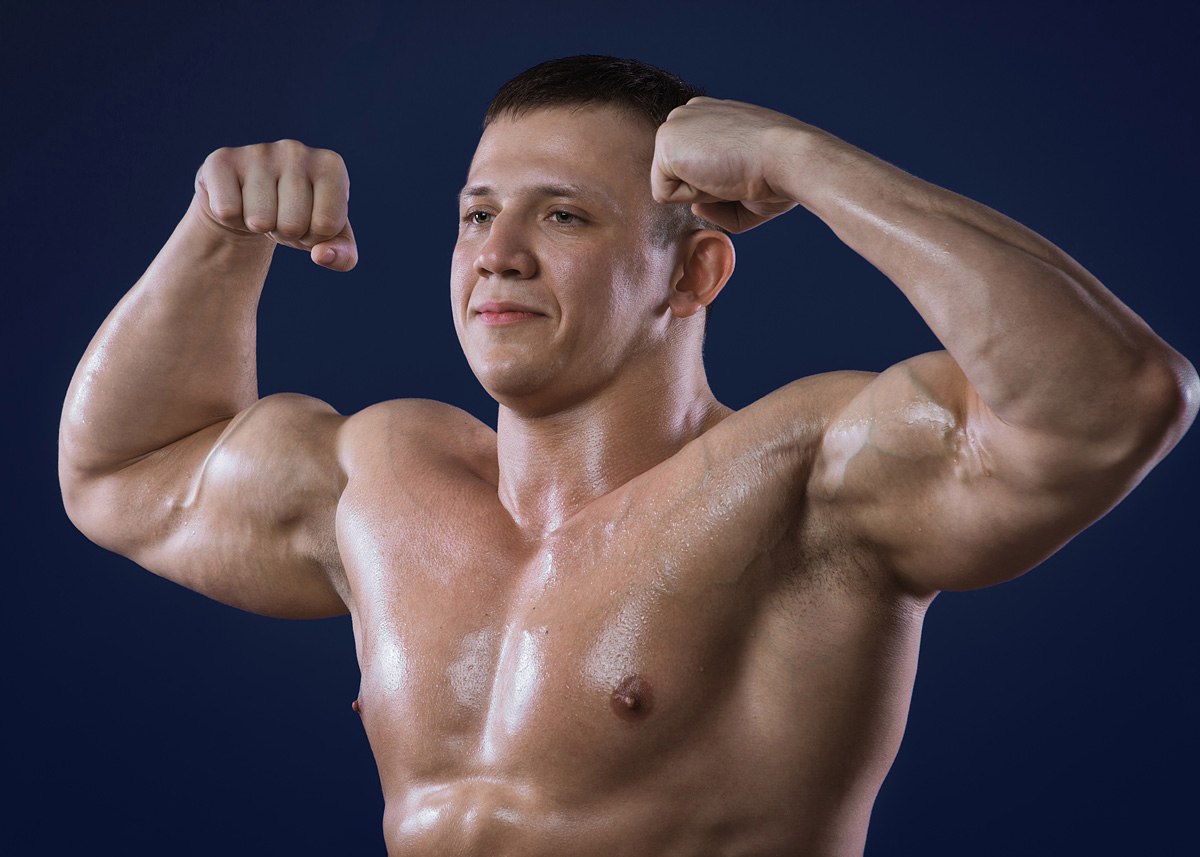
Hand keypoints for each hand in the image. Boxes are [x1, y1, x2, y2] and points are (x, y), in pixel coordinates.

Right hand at [192, 139, 356, 270]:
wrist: (252, 200)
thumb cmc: (300, 217)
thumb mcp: (329, 239)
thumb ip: (343, 255)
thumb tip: (322, 255)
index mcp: (331, 166)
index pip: (327, 225)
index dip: (315, 236)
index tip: (309, 219)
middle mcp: (296, 151)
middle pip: (293, 225)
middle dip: (287, 232)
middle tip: (281, 215)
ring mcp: (259, 151)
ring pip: (260, 221)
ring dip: (260, 226)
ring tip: (262, 208)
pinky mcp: (222, 159)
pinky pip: (227, 211)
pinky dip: (232, 218)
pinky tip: (239, 200)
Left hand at [651, 97, 802, 232]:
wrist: (788, 158)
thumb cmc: (777, 176)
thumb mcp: (745, 182)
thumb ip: (718, 194)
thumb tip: (695, 206)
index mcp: (711, 117)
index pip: (695, 166)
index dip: (720, 182)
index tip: (746, 168)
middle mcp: (691, 114)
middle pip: (680, 177)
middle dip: (707, 188)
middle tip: (738, 172)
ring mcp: (676, 124)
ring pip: (672, 185)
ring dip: (701, 193)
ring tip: (729, 173)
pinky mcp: (665, 142)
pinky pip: (663, 195)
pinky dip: (692, 197)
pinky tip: (717, 175)